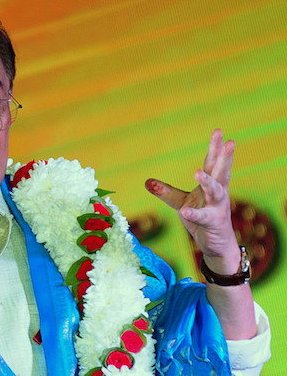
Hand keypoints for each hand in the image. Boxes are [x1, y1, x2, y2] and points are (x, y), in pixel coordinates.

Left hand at [145, 128, 239, 273]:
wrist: (216, 244)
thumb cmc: (202, 218)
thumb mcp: (181, 202)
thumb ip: (166, 192)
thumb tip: (147, 181)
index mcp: (211, 185)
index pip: (212, 163)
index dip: (215, 148)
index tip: (218, 131)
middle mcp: (218, 194)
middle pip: (221, 172)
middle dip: (225, 157)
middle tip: (230, 142)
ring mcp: (217, 208)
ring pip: (216, 191)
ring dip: (207, 182)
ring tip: (197, 173)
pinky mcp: (213, 223)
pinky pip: (203, 217)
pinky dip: (193, 213)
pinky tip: (184, 211)